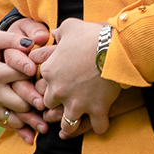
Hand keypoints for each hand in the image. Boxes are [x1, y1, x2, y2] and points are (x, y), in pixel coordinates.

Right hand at [0, 30, 49, 142]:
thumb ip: (12, 40)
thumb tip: (33, 44)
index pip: (22, 76)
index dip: (38, 76)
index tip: (52, 77)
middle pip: (21, 102)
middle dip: (39, 103)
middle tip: (57, 105)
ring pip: (14, 118)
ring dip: (32, 122)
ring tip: (49, 125)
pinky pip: (4, 124)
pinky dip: (18, 131)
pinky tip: (32, 137)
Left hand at [30, 17, 121, 137]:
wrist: (113, 47)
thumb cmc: (90, 35)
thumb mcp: (70, 26)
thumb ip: (59, 32)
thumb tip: (54, 33)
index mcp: (49, 71)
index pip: (40, 85)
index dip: (49, 85)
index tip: (57, 83)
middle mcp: (59, 91)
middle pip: (49, 106)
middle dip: (56, 106)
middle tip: (65, 103)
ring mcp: (77, 103)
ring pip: (67, 124)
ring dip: (70, 125)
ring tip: (74, 123)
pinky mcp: (97, 109)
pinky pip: (97, 127)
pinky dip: (99, 126)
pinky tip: (100, 122)